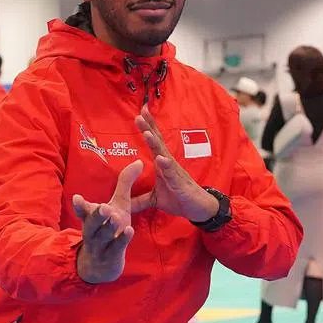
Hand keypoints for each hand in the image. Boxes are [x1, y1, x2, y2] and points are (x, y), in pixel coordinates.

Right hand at [73, 160, 140, 284]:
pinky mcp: (112, 256)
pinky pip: (116, 247)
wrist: (102, 264)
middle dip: (97, 216)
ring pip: (103, 237)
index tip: (77, 198)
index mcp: (90, 218)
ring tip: (116, 218)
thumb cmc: (110, 228)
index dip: (79, 205)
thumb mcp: (118, 205)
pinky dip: (122, 240)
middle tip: (103, 207)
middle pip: (92, 223)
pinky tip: (129, 230)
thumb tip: (140, 161)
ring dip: (109, 228)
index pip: (82, 211)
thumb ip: (125, 183)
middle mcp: (93, 231)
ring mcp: (101, 245)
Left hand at [131, 105, 219, 222]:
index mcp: (162, 165)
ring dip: (155, 143)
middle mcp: (168, 164)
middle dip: (149, 127)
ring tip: (146, 132)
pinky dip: (166, 166)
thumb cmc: (179, 199)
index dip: (147, 128)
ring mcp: (174, 172)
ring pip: (163, 154)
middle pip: (157, 142)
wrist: (198, 209)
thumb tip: (124, 204)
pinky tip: (161, 159)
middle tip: (141, 112)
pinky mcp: (180, 183)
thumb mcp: (155, 200)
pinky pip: (172, 173)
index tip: (139, 113)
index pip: (153, 143)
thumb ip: (140, 200)